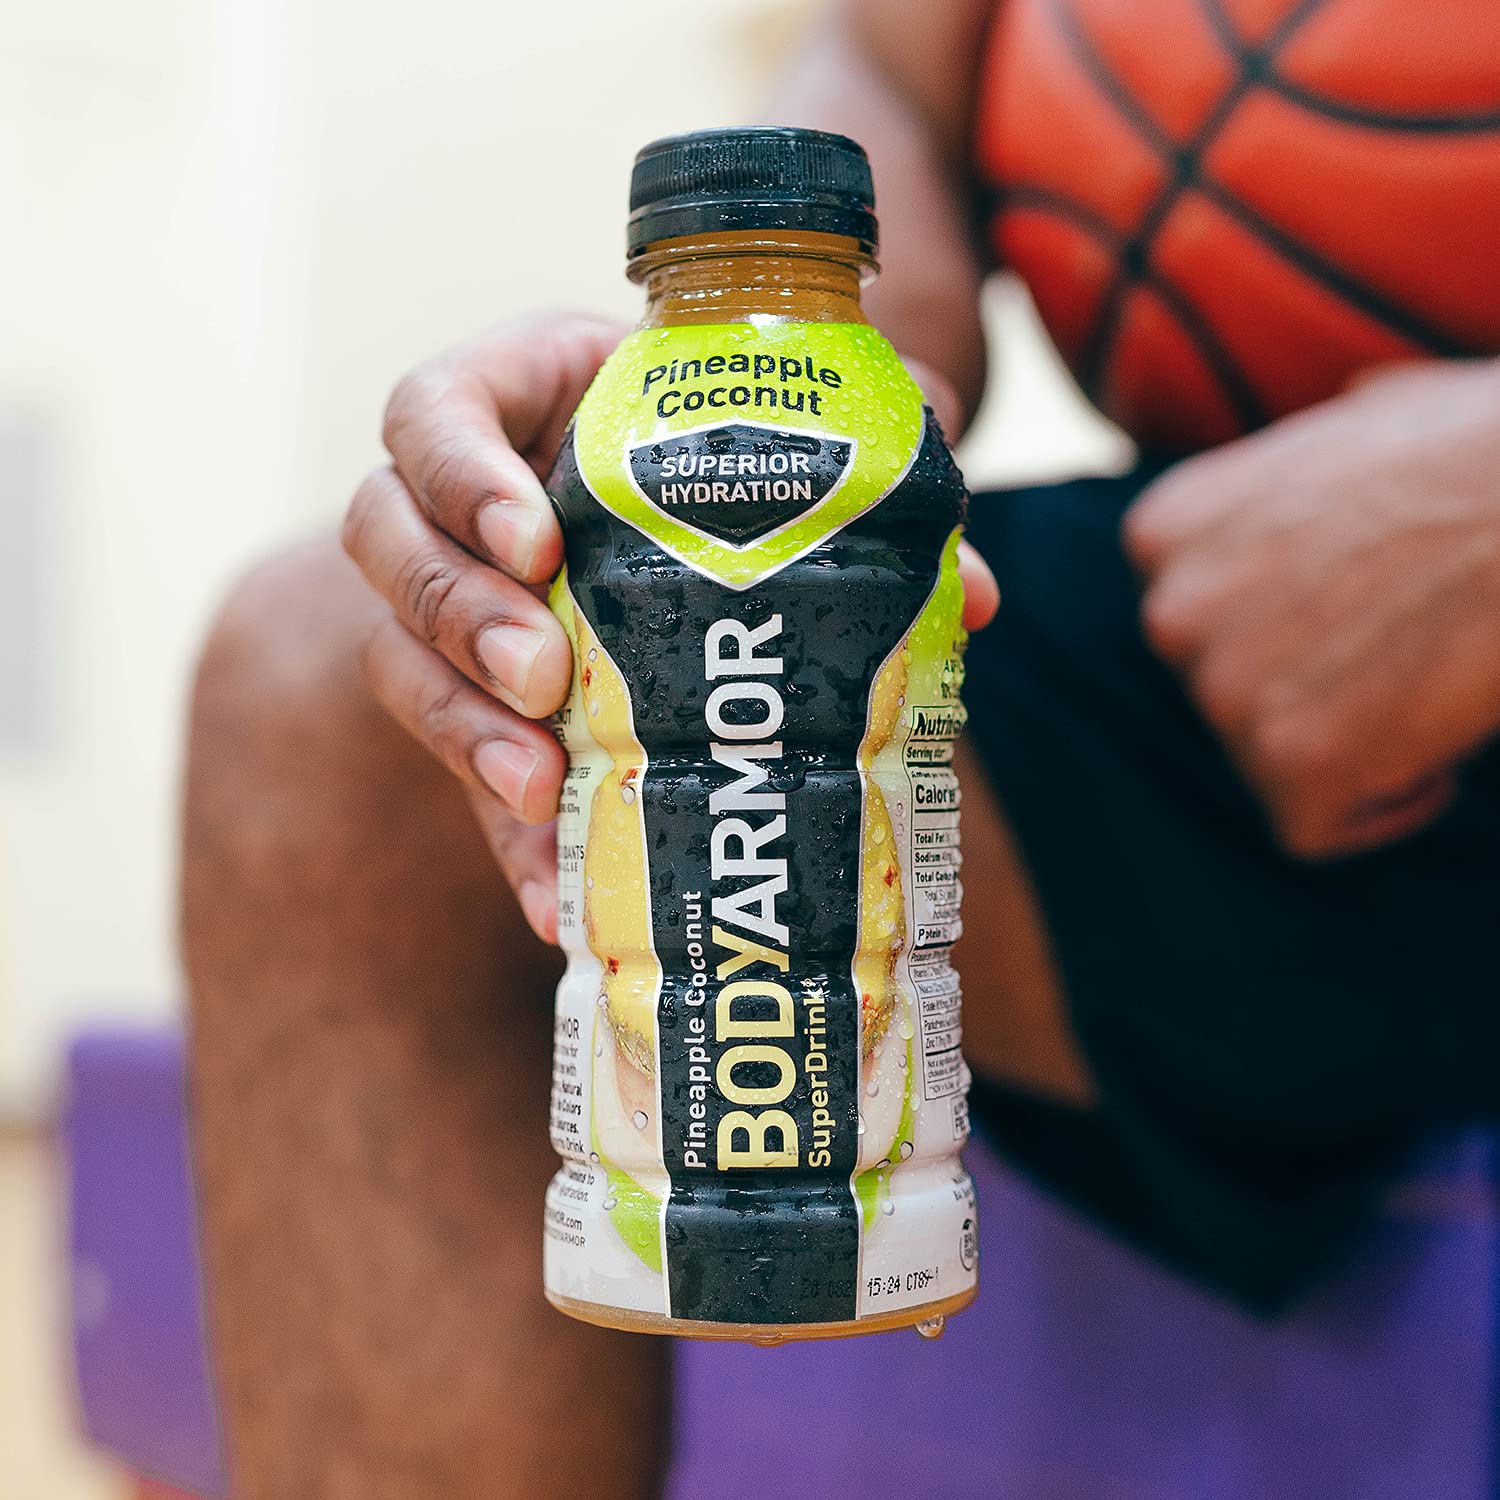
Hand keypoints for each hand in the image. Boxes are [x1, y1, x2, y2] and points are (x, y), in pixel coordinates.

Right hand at [343, 313, 998, 941]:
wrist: (689, 540)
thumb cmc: (725, 465)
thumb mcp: (790, 450)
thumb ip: (869, 489)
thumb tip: (970, 599)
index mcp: (516, 407)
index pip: (431, 415)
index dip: (459, 471)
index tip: (536, 540)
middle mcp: (459, 508)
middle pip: (387, 537)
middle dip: (457, 610)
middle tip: (544, 672)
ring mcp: (454, 611)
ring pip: (396, 656)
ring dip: (459, 725)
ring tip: (538, 783)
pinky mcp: (473, 712)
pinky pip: (458, 777)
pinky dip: (507, 840)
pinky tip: (553, 899)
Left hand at [1124, 360, 1499, 858]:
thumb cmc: (1485, 447)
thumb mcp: (1358, 419)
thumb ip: (1304, 464)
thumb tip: (1343, 423)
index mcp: (1167, 531)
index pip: (1197, 626)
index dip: (1283, 631)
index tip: (1360, 611)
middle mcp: (1171, 613)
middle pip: (1227, 698)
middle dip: (1308, 689)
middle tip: (1404, 648)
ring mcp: (1223, 692)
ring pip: (1269, 763)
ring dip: (1350, 744)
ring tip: (1429, 680)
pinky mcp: (1291, 761)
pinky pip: (1314, 828)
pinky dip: (1382, 807)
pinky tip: (1436, 753)